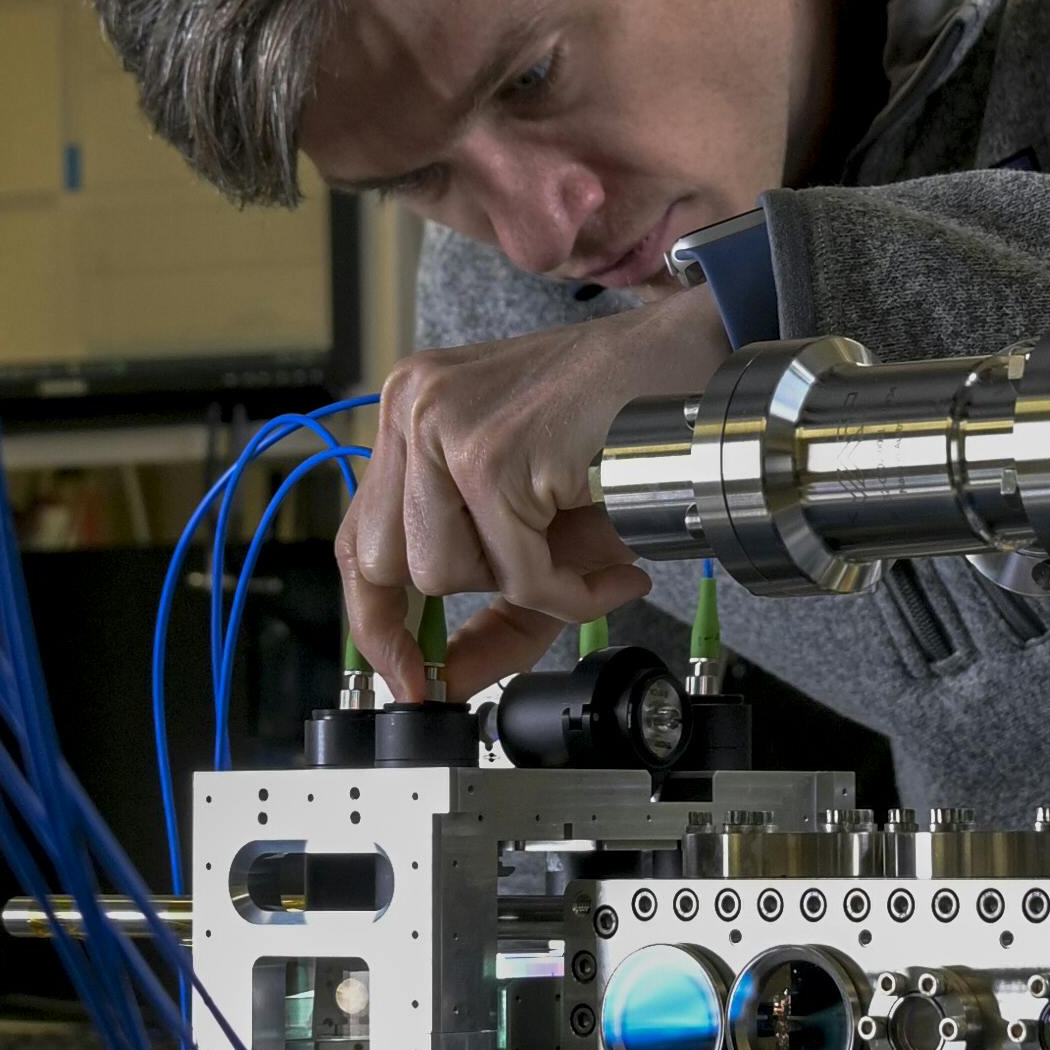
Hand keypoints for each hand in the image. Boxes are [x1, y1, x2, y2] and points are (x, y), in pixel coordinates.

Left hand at [342, 282, 734, 701]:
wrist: (692, 366)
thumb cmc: (622, 430)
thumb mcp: (539, 527)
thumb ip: (492, 611)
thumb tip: (446, 683)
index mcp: (410, 414)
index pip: (357, 537)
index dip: (373, 618)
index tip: (405, 674)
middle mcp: (410, 408)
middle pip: (387, 564)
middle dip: (467, 595)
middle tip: (536, 590)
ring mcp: (444, 425)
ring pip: (441, 574)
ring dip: (526, 587)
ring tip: (585, 550)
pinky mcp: (491, 451)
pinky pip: (514, 572)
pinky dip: (571, 592)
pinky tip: (613, 563)